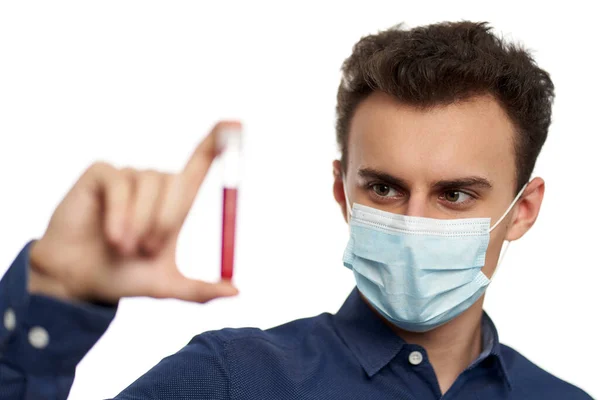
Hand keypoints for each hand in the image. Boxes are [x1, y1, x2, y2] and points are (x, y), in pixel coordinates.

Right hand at [28, 121, 239, 303]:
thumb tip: (236, 291)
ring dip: (141, 221)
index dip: (219, 141)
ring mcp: (128, 176)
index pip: (202, 162)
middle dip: (165, 220)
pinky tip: (112, 235)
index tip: (235, 122)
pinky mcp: (101, 173)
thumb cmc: (123, 277)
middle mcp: (155, 183)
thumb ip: (200, 289)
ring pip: (149, 183)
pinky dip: (120, 212)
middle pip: (177, 181)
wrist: (79, 280)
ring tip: (126, 246)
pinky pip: (120, 184)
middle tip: (146, 249)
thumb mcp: (166, 285)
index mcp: (176, 202)